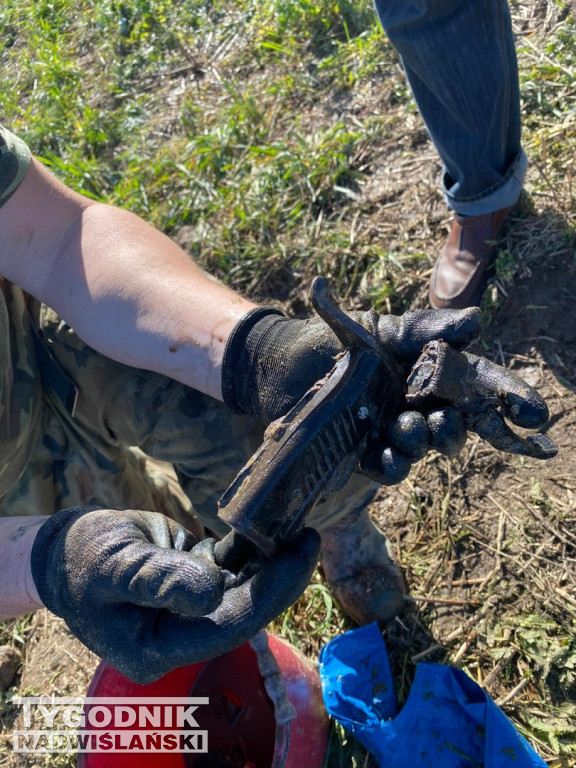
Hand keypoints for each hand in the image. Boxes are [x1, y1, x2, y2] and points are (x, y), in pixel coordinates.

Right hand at [30, 506, 319, 683]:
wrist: (65, 550)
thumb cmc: (82, 559)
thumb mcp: (115, 568)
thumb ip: (161, 580)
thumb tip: (213, 592)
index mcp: (160, 647)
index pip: (227, 626)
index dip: (269, 594)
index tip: (300, 556)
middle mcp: (182, 634)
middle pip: (243, 609)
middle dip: (280, 577)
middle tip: (309, 537)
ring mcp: (191, 608)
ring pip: (243, 587)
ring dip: (271, 559)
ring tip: (300, 526)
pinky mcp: (195, 582)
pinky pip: (230, 566)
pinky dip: (251, 547)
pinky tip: (273, 525)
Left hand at [221, 298, 552, 483]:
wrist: (285, 362)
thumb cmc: (338, 342)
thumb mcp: (381, 328)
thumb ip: (425, 328)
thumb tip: (475, 322)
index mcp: (432, 374)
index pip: (480, 386)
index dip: (509, 399)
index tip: (534, 415)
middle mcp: (420, 406)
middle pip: (460, 423)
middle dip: (462, 427)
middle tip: (449, 420)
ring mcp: (394, 431)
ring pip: (428, 447)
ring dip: (428, 440)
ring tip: (412, 426)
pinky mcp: (366, 452)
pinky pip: (390, 468)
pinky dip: (392, 462)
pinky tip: (386, 451)